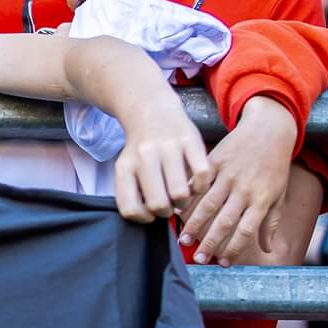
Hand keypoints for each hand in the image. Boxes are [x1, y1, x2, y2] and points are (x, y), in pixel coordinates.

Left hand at [111, 91, 211, 221]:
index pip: (130, 209)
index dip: (144, 218)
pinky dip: (201, 186)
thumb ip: (134, 192)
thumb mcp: (129, 167)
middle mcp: (145, 157)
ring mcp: (168, 147)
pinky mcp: (190, 140)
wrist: (151, 109)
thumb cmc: (141, 149)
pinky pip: (201, 176)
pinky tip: (195, 183)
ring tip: (183, 195)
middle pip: (158, 205)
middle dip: (167, 212)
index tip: (150, 212)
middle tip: (170, 204)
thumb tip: (151, 218)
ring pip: (180, 194)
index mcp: (126, 167)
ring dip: (184, 202)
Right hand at [178, 94, 296, 263]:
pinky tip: (177, 210)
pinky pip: (199, 183)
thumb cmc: (275, 166)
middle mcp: (244, 189)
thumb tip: (267, 249)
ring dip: (195, 224)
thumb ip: (270, 222)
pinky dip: (188, 197)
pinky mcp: (215, 161)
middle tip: (198, 259)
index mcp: (261, 199)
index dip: (233, 248)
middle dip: (210, 242)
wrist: (268, 130)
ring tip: (184, 239)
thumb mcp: (278, 194)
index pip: (246, 230)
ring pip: (208, 204)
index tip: (222, 263)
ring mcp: (228, 175)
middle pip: (224, 221)